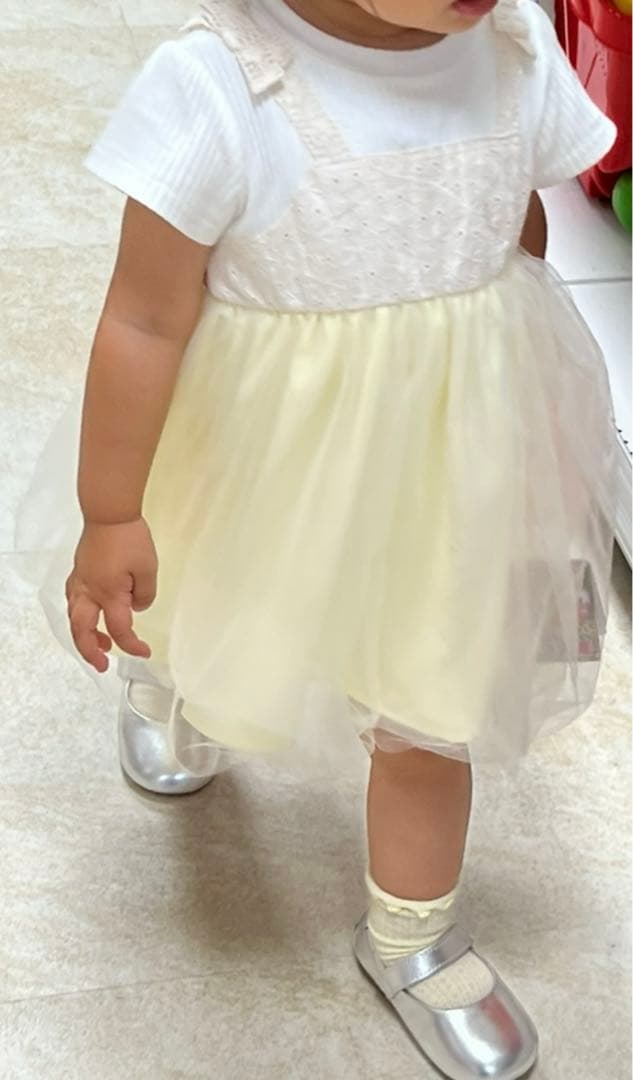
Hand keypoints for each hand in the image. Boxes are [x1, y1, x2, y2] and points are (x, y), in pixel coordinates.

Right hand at [66, 517, 157, 672]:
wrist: (109, 513)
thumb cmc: (130, 539)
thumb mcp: (148, 569)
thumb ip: (145, 594)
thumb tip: (136, 608)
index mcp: (109, 594)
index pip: (120, 630)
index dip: (132, 645)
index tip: (145, 652)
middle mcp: (89, 592)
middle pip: (82, 630)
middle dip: (91, 651)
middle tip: (102, 665)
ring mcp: (80, 582)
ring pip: (74, 617)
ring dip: (84, 635)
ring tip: (101, 644)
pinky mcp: (78, 572)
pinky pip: (73, 601)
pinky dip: (80, 615)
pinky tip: (90, 615)